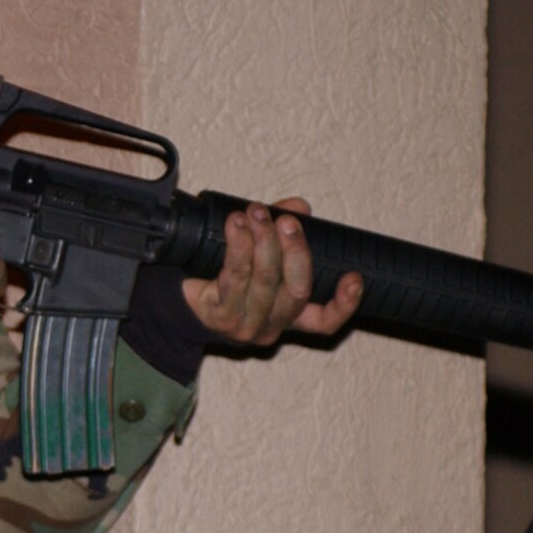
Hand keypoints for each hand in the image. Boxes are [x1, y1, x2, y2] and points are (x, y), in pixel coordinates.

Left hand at [181, 198, 362, 345]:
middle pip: (297, 291)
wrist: (178, 295)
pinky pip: (234, 277)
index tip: (354, 277)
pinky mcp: (219, 315)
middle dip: (295, 250)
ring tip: (255, 212)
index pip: (325, 322)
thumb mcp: (262, 249)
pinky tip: (236, 224)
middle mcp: (272, 325)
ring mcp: (245, 324)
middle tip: (285, 221)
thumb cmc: (226, 273)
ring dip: (262, 241)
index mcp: (291, 315)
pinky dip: (238, 246)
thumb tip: (299, 207)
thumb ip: (283, 228)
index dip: (344, 303)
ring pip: (266, 282)